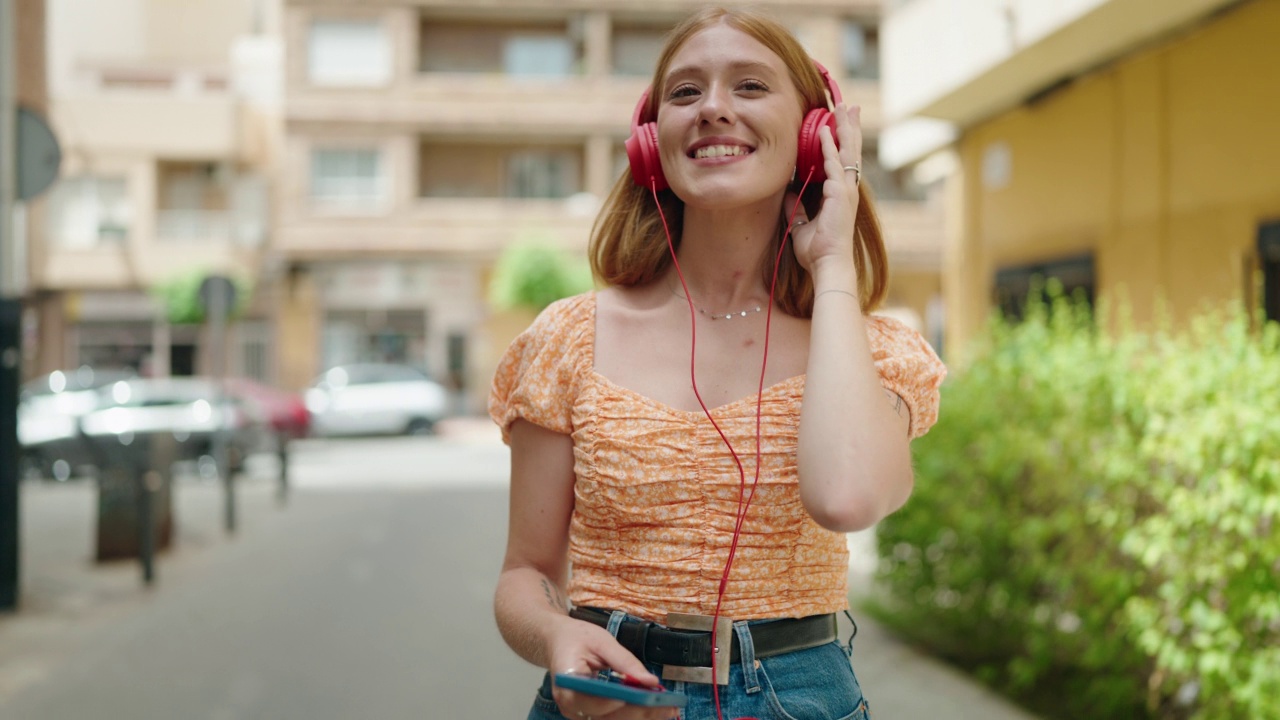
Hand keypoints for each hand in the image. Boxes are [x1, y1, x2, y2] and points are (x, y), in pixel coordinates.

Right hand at [548, 615, 679, 719]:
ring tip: (668, 708)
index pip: (586, 700)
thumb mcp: (601, 640)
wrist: (558, 642)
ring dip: (642, 718)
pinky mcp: (591, 715)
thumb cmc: (577, 638)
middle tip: (668, 704)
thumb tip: (650, 682)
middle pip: (605, 717)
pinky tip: (656, 709)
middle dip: (638, 713)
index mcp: (567, 681)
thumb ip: (625, 661)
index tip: (637, 697)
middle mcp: (570, 704)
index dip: (611, 703)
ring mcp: (580, 713)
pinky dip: (635, 715)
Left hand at [785, 103, 862, 274]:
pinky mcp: (841, 193)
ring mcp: (846, 190)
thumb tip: (787, 192)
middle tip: (850, 105)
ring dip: (845, 127)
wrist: (827, 265)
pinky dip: (829, 145)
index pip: (842, 160)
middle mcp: (847, 189)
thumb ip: (795, 207)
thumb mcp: (800, 225)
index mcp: (840, 194)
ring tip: (845, 106)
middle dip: (849, 126)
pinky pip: (833, 163)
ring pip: (847, 150)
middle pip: (850, 150)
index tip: (838, 122)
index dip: (841, 140)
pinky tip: (826, 129)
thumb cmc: (817, 251)